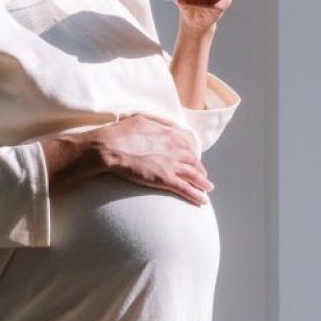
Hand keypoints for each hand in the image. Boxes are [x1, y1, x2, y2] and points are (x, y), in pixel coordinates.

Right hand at [94, 114, 213, 205]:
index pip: (186, 146)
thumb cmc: (121, 133)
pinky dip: (196, 195)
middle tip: (203, 175)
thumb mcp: (141, 119)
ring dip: (203, 183)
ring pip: (194, 175)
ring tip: (208, 188)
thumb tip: (164, 125)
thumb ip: (156, 123)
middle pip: (193, 161)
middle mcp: (175, 149)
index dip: (190, 154)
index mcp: (170, 135)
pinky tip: (202, 201)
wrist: (111, 147)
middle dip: (199, 169)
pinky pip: (186, 189)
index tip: (192, 159)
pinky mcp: (165, 179)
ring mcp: (172, 165)